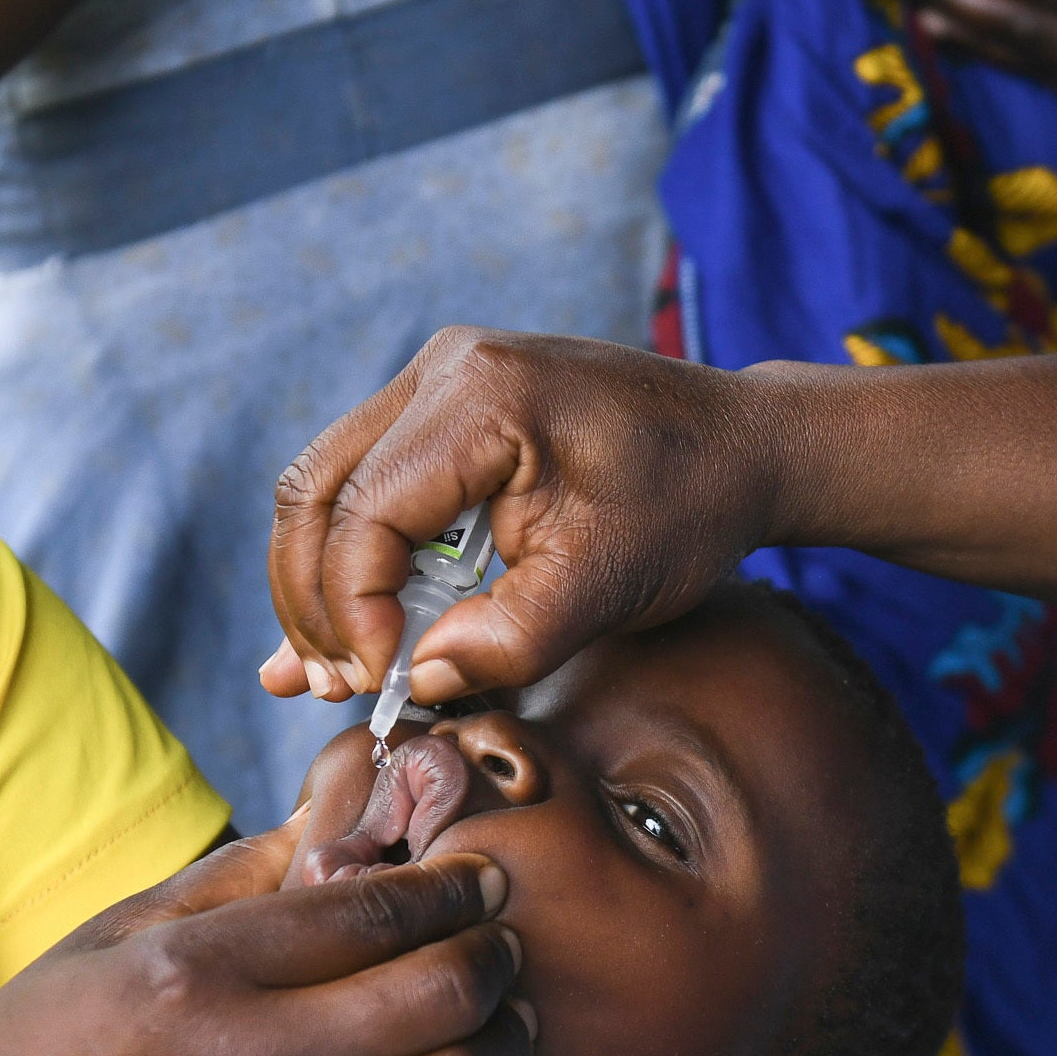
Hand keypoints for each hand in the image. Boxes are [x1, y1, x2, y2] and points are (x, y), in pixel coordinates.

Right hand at [0, 830, 534, 1055]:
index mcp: (197, 975)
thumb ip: (221, 883)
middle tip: (499, 935)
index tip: (475, 872)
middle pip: (442, 989)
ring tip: (503, 1011)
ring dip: (506, 1035)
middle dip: (494, 950)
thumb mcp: (96, 946)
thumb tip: (328, 826)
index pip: (375, 908)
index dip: (448, 882)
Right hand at [262, 328, 777, 713]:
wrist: (743, 444)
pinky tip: (336, 633)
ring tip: (329, 673)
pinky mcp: (444, 410)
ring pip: (324, 486)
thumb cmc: (689, 502)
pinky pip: (364, 484)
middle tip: (334, 686)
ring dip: (319, 583)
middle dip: (313, 601)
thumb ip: (511, 638)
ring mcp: (438, 381)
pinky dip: (349, 560)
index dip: (355, 610)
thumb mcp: (609, 584)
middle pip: (315, 491)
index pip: (365, 512)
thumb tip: (419, 675)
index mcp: (481, 395)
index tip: (383, 682)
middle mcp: (442, 370)